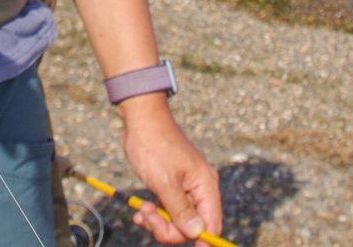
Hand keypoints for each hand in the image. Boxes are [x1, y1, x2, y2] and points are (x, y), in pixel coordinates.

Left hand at [119, 98, 222, 243]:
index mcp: (205, 186)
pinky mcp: (171, 185)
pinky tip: (141, 210)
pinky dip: (154, 214)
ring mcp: (185, 187)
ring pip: (177, 219)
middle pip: (192, 226)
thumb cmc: (154, 145)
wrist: (140, 119)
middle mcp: (199, 188)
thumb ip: (181, 210)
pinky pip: (167, 209)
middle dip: (169, 228)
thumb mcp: (165, 182)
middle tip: (148, 216)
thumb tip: (198, 234)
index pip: (212, 224)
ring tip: (141, 210)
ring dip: (158, 221)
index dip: (202, 241)